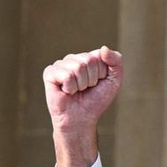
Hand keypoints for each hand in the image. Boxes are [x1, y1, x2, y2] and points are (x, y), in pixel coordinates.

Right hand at [43, 46, 123, 166]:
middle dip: (91, 80)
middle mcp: (74, 58)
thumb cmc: (96, 101)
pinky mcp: (50, 73)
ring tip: (76, 91)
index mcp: (88, 57)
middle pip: (89, 61)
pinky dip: (70, 88)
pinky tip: (66, 92)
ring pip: (78, 68)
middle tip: (85, 89)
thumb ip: (116, 62)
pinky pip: (66, 75)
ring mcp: (61, 65)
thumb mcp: (114, 81)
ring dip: (81, 85)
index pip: (100, 56)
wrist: (82, 119)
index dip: (102, 74)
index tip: (97, 84)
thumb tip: (103, 48)